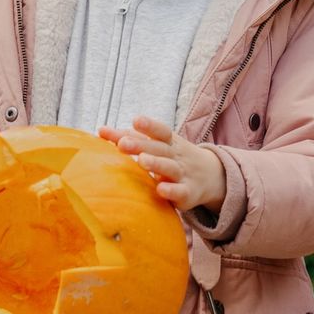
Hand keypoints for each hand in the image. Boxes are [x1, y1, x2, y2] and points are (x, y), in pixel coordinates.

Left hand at [101, 116, 226, 213]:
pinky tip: (160, 189)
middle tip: (122, 144)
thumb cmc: (174, 157)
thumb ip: (132, 138)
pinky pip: (180, 192)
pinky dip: (171, 190)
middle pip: (159, 148)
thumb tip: (101, 130)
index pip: (160, 131)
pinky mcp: (188, 193)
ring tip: (141, 160)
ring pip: (170, 167)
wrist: (211, 176)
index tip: (136, 120)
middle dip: (141, 145)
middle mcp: (176, 155)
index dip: (149, 125)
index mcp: (169, 142)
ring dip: (156, 163)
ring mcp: (183, 174)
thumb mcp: (158, 145)